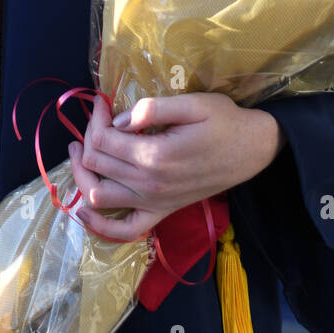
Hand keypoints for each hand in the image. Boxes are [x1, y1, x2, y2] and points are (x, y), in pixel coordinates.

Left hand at [68, 93, 285, 241]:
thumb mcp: (193, 103)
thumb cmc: (224, 121)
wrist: (251, 151)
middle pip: (96, 163)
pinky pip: (124, 231)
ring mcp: (154, 203)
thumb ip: (152, 109)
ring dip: (81, 173)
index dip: (96, 117)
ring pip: (98, 196)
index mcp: (155, 155)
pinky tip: (85, 209)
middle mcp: (149, 185)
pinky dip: (100, 225)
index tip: (102, 101)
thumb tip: (118, 120)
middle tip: (98, 118)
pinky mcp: (161, 213)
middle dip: (88, 135)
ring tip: (81, 150)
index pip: (103, 138)